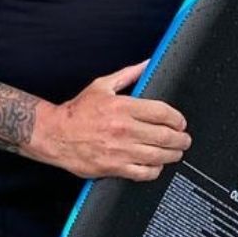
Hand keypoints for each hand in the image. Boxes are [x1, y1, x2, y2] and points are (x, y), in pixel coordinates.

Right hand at [29, 60, 190, 180]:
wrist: (54, 134)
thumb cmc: (77, 112)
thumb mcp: (102, 86)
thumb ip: (128, 74)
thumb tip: (148, 64)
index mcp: (122, 107)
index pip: (163, 113)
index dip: (178, 119)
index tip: (180, 122)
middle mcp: (123, 129)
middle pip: (165, 136)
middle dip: (181, 138)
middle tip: (184, 139)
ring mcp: (120, 150)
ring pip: (159, 155)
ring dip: (173, 154)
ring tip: (175, 152)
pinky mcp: (114, 167)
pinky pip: (145, 172)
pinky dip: (155, 169)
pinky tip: (155, 164)